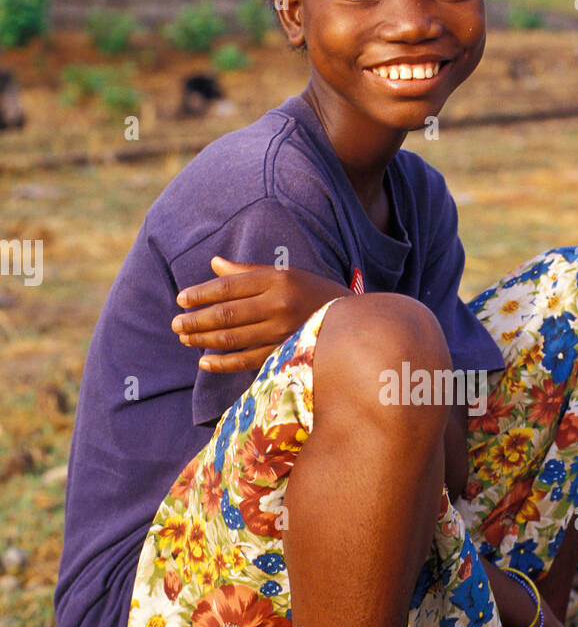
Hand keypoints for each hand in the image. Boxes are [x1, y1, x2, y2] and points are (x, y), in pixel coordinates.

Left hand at [171, 257, 349, 372]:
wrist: (353, 322)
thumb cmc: (313, 294)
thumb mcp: (286, 274)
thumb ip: (248, 271)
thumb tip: (214, 263)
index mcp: (278, 280)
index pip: (229, 287)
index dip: (202, 293)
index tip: (181, 299)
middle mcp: (279, 305)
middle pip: (227, 314)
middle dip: (196, 319)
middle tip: (176, 323)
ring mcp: (282, 332)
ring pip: (233, 339)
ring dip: (203, 340)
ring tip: (185, 338)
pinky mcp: (284, 354)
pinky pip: (247, 361)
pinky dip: (223, 363)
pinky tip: (204, 361)